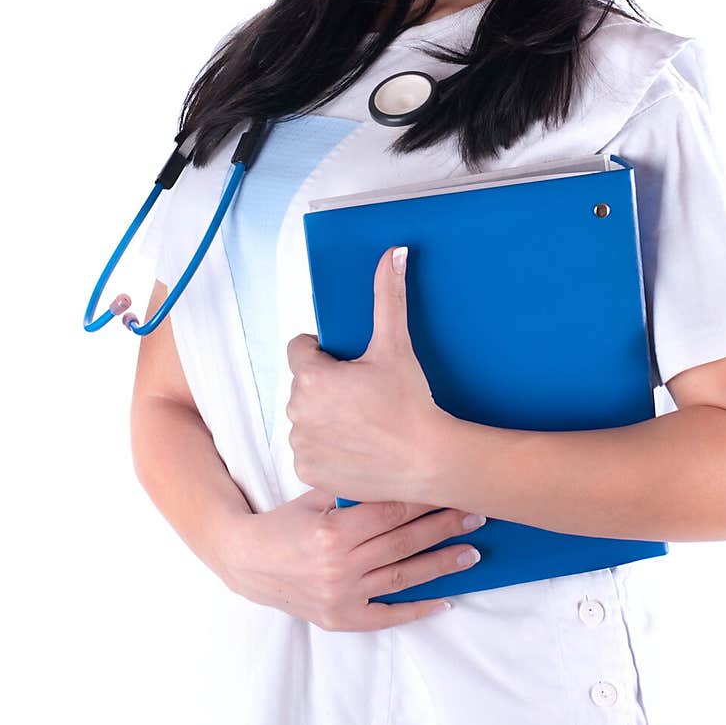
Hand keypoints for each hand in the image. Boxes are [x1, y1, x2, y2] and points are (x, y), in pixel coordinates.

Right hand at [220, 488, 486, 629]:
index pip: (390, 511)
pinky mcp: (340, 618)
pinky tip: (446, 601)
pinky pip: (386, 616)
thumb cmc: (283, 522)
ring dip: (441, 564)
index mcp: (332, 530)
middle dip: (444, 526)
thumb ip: (352, 488)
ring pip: (403, 576)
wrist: (247, 562)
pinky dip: (417, 610)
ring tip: (472, 553)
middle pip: (404, 542)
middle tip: (477, 514)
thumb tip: (398, 467)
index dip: (425, 499)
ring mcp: (341, 595)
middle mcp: (339, 565)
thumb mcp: (312, 495)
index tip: (452, 487)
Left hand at [286, 245, 446, 501]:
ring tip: (361, 422)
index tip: (350, 366)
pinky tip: (354, 446)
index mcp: (311, 376)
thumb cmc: (410, 402)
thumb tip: (394, 253)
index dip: (325, 353)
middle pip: (303, 385)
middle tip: (362, 395)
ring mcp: (300, 444)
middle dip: (325, 386)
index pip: (300, 350)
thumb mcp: (396, 345)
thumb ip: (388, 296)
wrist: (428, 460)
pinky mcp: (306, 471)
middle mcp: (297, 411)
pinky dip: (325, 448)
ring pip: (305, 418)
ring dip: (323, 416)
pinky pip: (308, 451)